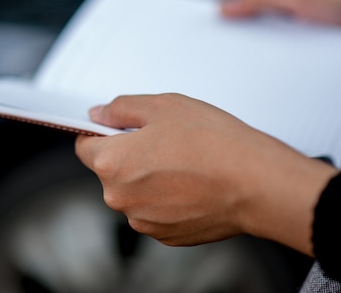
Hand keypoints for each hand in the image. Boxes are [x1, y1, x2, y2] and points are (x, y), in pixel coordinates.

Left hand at [75, 93, 337, 255]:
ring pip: (134, 192)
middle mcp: (120, 198)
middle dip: (129, 155)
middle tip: (163, 140)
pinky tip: (191, 182)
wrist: (255, 183)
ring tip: (183, 162)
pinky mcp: (166, 235)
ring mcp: (143, 220)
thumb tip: (99, 114)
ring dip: (148, 178)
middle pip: (110, 170)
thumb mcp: (163, 106)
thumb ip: (121, 108)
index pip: (84, 145)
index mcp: (112, 163)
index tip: (119, 128)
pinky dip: (166, 198)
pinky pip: (155, 210)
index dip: (101, 132)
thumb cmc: (214, 143)